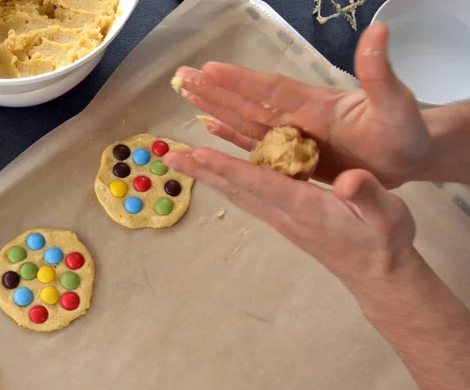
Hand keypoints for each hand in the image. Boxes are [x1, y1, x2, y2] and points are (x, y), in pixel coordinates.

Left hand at [164, 146, 415, 286]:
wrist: (377, 274)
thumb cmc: (383, 241)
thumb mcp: (386, 214)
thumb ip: (366, 195)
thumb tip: (349, 179)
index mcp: (304, 206)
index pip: (258, 182)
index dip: (227, 167)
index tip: (196, 154)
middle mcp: (284, 213)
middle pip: (235, 188)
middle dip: (202, 171)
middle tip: (169, 157)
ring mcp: (281, 219)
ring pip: (237, 193)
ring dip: (209, 176)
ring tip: (184, 162)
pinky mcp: (284, 220)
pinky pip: (248, 197)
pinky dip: (228, 182)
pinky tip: (221, 175)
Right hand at [171, 22, 429, 187]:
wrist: (407, 156)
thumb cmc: (404, 131)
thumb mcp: (395, 103)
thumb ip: (379, 74)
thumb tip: (378, 32)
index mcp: (315, 105)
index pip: (271, 90)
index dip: (241, 81)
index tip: (209, 69)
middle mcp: (297, 117)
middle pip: (248, 102)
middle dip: (215, 90)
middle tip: (182, 77)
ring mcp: (293, 136)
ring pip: (246, 122)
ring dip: (217, 109)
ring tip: (189, 97)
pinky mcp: (292, 156)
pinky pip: (256, 145)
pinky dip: (233, 136)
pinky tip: (214, 129)